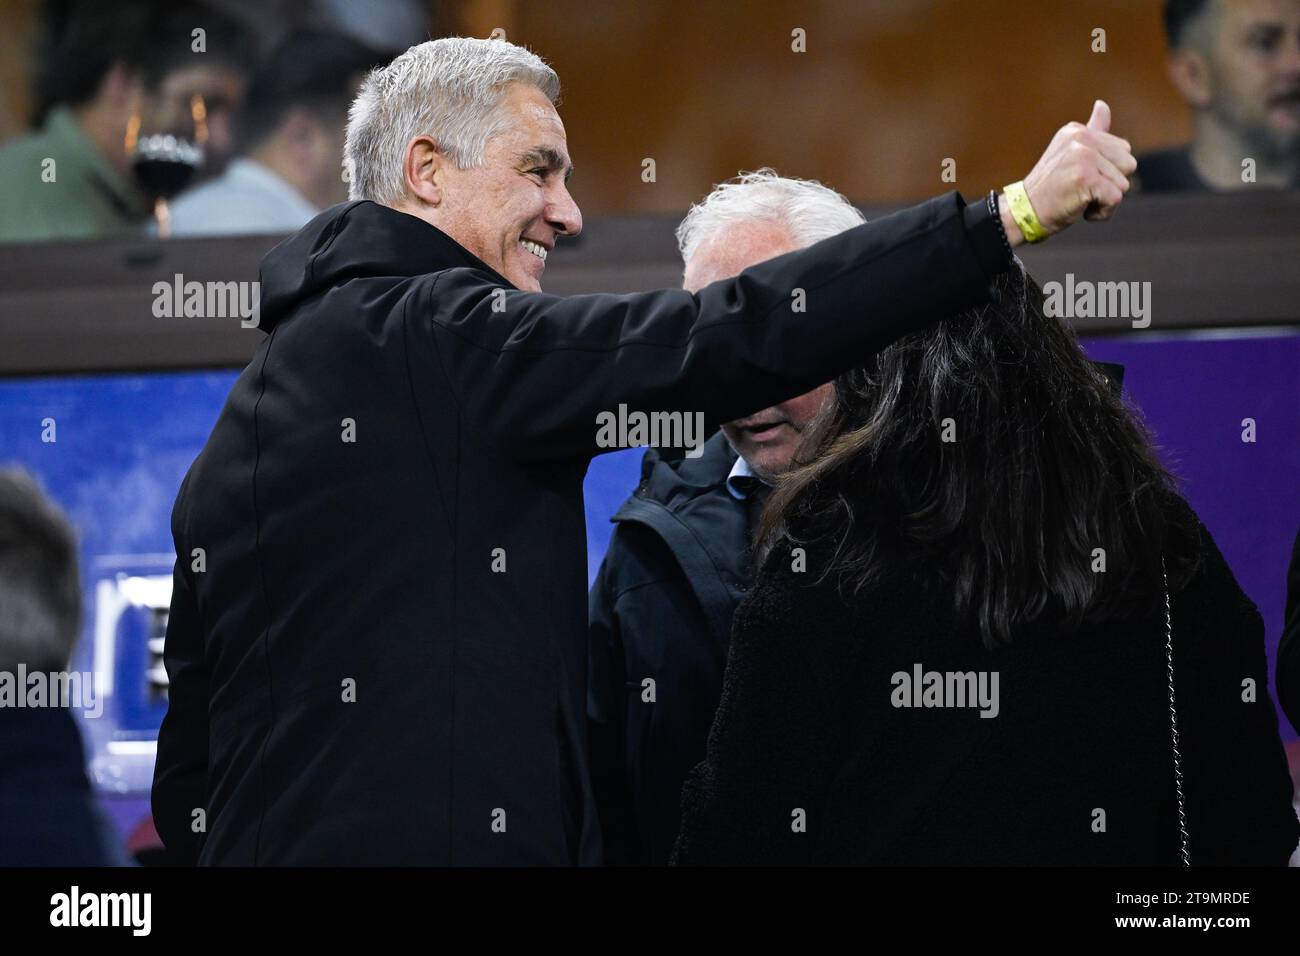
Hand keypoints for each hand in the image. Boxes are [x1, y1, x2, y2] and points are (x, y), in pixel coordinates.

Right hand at [1001, 99, 1136, 243]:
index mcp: (1077, 131)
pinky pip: (1115, 199)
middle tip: (1079, 189)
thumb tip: (1102, 104)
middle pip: (1128, 165)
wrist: (1025, 213)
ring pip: (1123, 184)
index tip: (1079, 178)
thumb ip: (1092, 130)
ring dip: (1104, 200)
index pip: (1123, 149)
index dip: (1107, 171)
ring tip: (1077, 198)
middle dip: (1110, 184)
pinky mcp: (1086, 178)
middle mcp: (1081, 139)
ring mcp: (1083, 157)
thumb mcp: (1070, 153)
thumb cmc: (1050, 188)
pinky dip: (1101, 212)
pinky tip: (1079, 209)